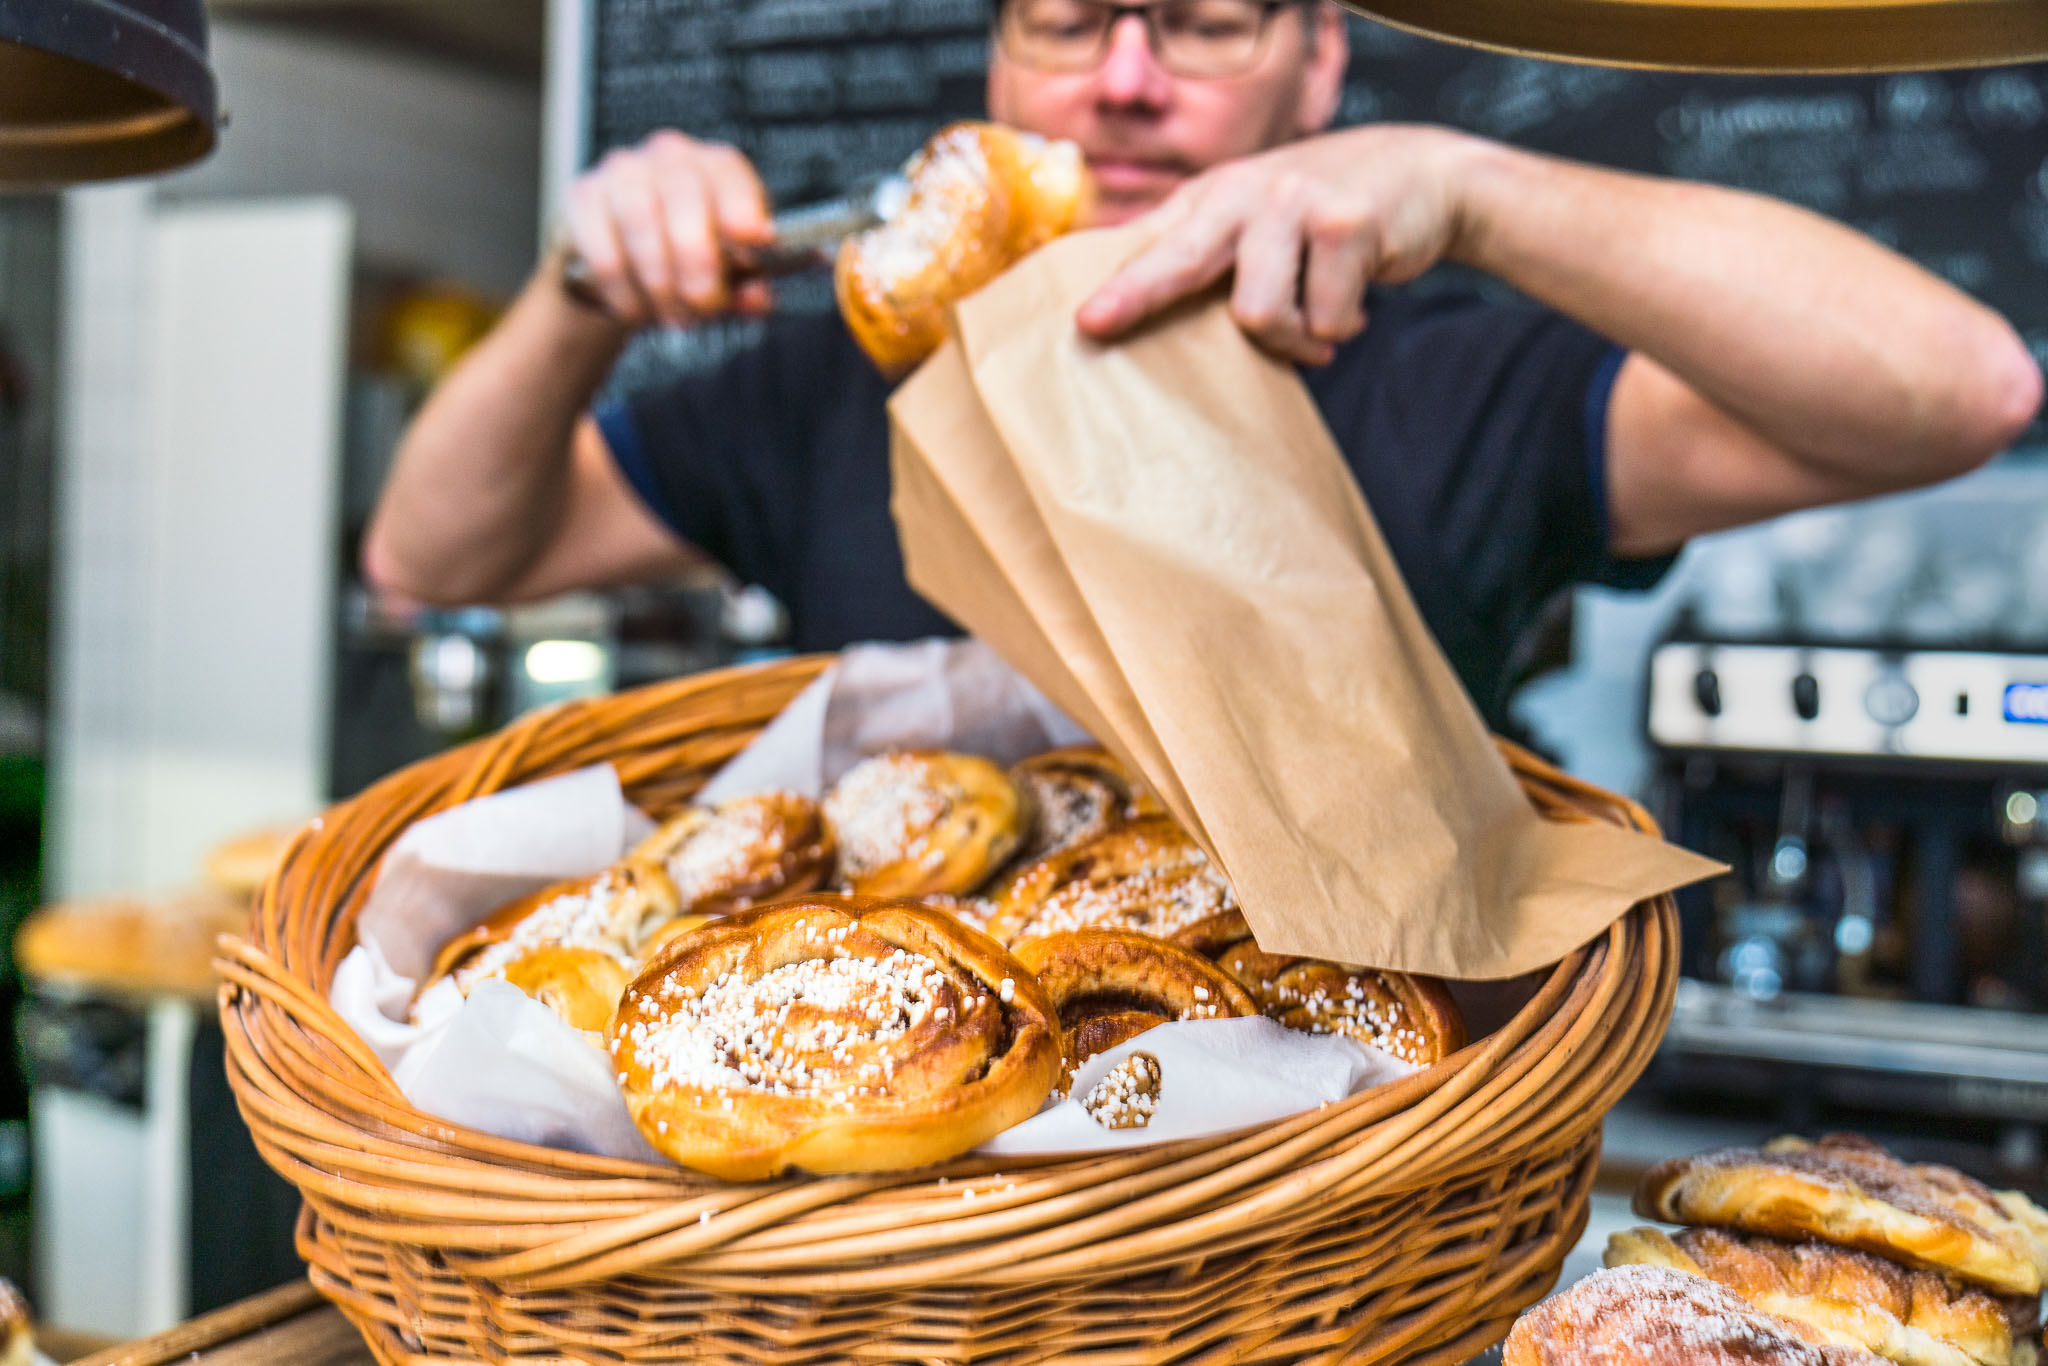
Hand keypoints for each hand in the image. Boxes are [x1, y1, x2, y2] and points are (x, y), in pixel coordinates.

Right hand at [560, 130, 775, 328]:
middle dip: (698, 263)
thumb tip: (756, 299)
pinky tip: (635, 309)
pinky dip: (622, 289)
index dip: (742, 206)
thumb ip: (747, 288)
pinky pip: (603, 247)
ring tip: (672, 317)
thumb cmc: (686, 260)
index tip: (755, 240)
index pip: (729, 173)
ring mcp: (623, 171)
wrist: (622, 261)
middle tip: (703, 307)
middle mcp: (671, 156)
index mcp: (716, 167)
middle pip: (684, 197)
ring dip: (659, 282)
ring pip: (640, 221)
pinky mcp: (584, 196)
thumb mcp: (728, 276)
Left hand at [1076, 125, 1482, 364]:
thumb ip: (1205, 249)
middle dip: (1139, 295)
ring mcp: (1295, 204)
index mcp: (1215, 197)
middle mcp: (1246, 193)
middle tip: (1097, 324)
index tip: (1084, 321)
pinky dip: (1339, 328)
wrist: (1423, 173)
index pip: (1151, 241)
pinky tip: (1353, 304)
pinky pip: (1324, 320)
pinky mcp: (1346, 225)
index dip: (1116, 282)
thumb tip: (1134, 304)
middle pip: (1180, 258)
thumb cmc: (1322, 212)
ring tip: (1312, 327)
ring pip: (1257, 314)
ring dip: (1290, 340)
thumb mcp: (1257, 215)